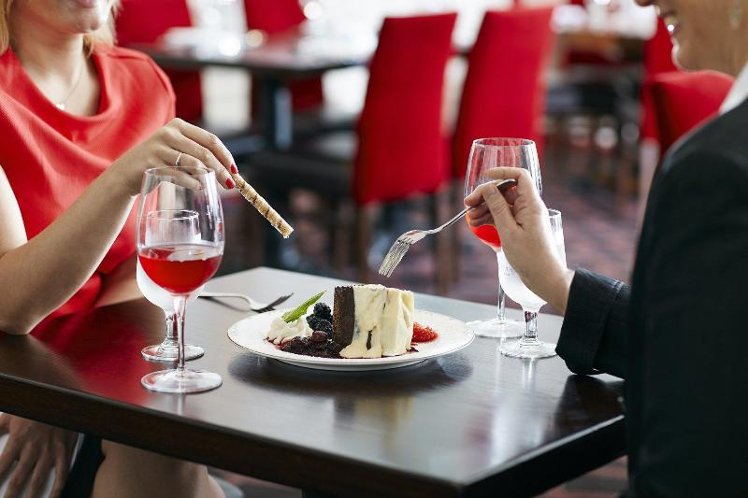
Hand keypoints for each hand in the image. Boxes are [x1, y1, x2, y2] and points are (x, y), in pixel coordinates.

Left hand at [0, 414, 76, 497]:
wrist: (60, 398)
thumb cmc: (33, 406)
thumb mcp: (9, 416)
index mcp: (18, 440)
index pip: (1, 466)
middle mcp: (33, 448)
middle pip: (17, 479)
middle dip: (9, 495)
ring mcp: (50, 451)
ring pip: (38, 480)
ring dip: (30, 496)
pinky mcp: (64, 451)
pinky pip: (62, 473)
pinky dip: (58, 488)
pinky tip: (53, 497)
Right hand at [107, 118, 236, 195]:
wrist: (126, 172)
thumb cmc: (159, 162)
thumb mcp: (177, 150)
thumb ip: (197, 153)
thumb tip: (228, 170)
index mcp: (179, 126)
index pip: (210, 139)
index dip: (225, 155)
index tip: (235, 171)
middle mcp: (168, 133)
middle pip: (204, 152)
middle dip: (220, 169)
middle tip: (230, 184)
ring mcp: (158, 148)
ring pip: (193, 163)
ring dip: (208, 176)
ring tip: (214, 186)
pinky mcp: (150, 164)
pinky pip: (178, 174)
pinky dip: (192, 182)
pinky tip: (199, 187)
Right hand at [464, 167, 573, 312]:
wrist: (544, 277)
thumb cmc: (530, 257)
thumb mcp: (509, 231)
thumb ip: (498, 208)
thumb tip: (489, 188)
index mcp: (531, 204)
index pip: (519, 176)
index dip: (502, 172)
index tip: (484, 178)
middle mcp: (529, 207)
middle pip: (506, 191)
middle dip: (486, 195)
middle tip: (468, 204)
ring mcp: (525, 218)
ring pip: (502, 204)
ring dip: (485, 208)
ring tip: (470, 219)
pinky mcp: (521, 228)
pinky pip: (504, 217)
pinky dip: (490, 218)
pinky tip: (477, 225)